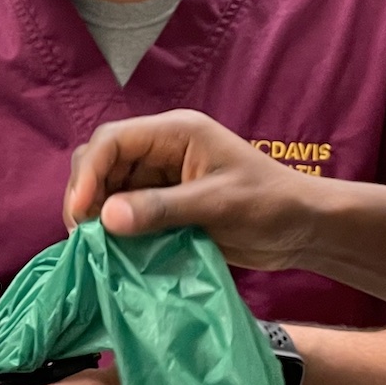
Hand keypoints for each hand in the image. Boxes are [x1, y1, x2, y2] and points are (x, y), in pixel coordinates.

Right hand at [64, 110, 315, 271]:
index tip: (81, 214)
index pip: (113, 140)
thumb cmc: (270, 205)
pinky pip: (126, 212)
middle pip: (102, 161)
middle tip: (87, 237)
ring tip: (99, 248)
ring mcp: (161, 177)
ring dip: (98, 215)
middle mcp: (161, 150)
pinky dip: (116, 230)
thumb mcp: (217, 204)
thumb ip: (162, 209)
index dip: (89, 174)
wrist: (303, 228)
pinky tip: (115, 251)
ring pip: (108, 188)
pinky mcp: (164, 204)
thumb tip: (107, 217)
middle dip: (86, 194)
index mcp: (175, 133)